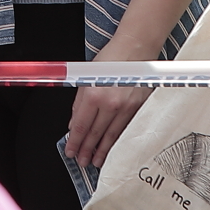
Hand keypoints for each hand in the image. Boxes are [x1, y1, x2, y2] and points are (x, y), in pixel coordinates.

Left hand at [65, 38, 154, 167]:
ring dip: (102, 150)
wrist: (136, 48)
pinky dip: (118, 140)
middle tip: (82, 161)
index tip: (70, 151)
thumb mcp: (87, 77)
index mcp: (93, 95)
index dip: (74, 142)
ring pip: (111, 135)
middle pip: (95, 134)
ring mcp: (126, 107)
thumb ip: (79, 103)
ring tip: (96, 161)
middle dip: (86, 150)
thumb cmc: (112, 58)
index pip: (80, 126)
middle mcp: (110, 103)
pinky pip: (126, 129)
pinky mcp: (138, 107)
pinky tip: (114, 148)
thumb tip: (74, 123)